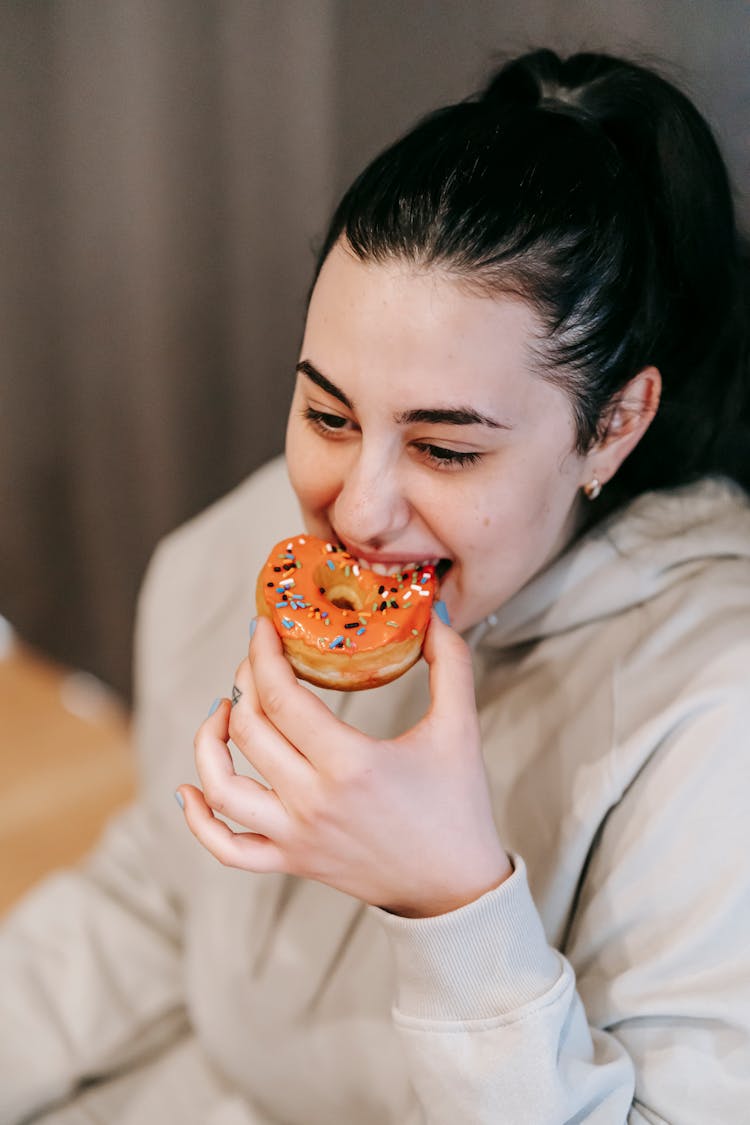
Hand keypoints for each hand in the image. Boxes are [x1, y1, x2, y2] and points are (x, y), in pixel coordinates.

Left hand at [178, 614, 511, 916]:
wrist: (456, 890)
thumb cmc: (458, 807)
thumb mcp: (460, 728)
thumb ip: (451, 664)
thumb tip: (433, 613)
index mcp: (350, 764)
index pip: (282, 698)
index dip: (263, 655)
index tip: (263, 627)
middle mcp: (313, 801)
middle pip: (250, 729)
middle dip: (245, 681)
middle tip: (257, 657)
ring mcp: (296, 836)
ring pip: (222, 787)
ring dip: (209, 741)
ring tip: (224, 709)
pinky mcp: (291, 861)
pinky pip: (226, 847)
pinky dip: (198, 820)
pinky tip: (189, 790)